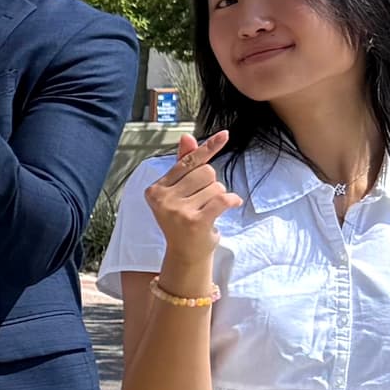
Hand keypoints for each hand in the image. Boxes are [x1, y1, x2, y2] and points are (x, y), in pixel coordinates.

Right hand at [145, 129, 233, 288]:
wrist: (185, 254)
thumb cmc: (184, 219)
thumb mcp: (180, 192)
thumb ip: (183, 164)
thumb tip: (187, 137)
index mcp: (156, 189)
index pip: (188, 162)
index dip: (207, 148)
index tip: (225, 135)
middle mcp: (162, 198)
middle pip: (205, 172)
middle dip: (211, 184)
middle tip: (202, 202)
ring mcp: (177, 211)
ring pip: (216, 186)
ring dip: (219, 196)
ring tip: (207, 211)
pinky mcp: (194, 222)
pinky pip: (222, 200)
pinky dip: (232, 200)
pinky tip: (233, 204)